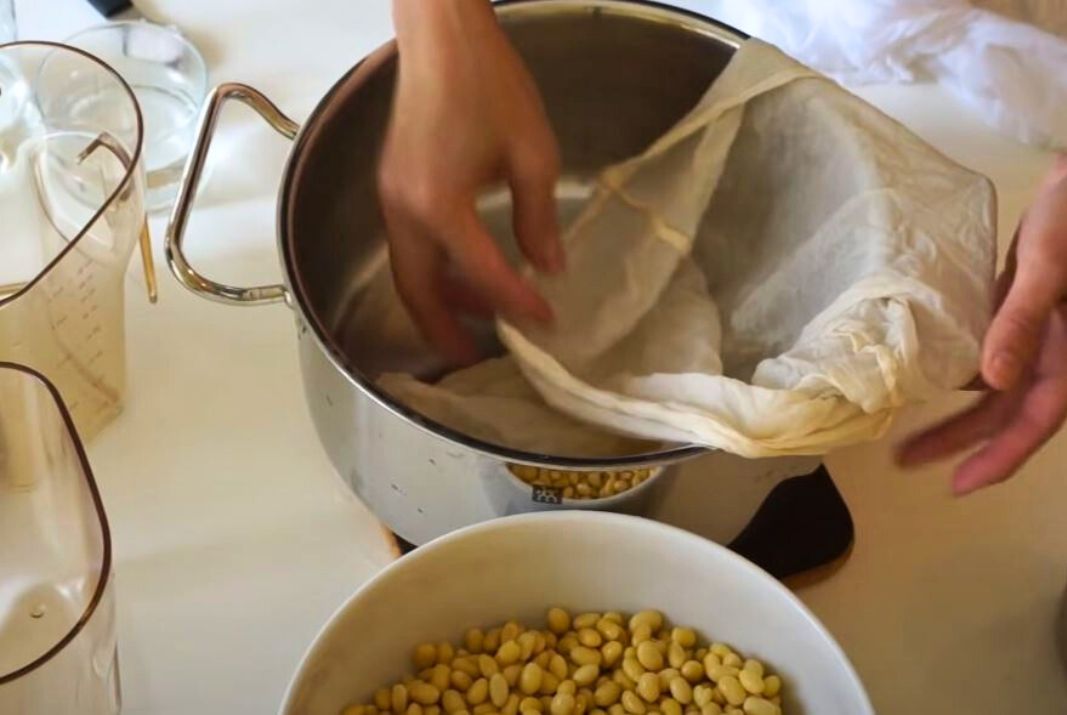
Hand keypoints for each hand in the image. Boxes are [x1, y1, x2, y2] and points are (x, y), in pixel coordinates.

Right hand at [380, 0, 562, 363]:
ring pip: (409, 271)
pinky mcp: (392, 185)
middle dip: (445, 330)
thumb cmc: (487, 83)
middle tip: (471, 360)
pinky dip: (434, 269)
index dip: (515, 303)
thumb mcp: (532, 152)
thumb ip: (538, 217)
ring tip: (474, 322)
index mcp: (438, 203)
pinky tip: (465, 271)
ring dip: (439, 301)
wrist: (442, 37)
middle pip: (418, 290)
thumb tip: (548, 266)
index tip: (544, 320)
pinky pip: (409, 244)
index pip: (482, 273)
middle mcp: (403, 209)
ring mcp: (390, 197)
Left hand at [899, 156, 1066, 493]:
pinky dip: (965, 374)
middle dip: (964, 443)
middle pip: (1010, 412)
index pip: (1038, 416)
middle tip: (909, 463)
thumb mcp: (1048, 264)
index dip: (1001, 455)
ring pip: (1000, 389)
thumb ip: (1023, 319)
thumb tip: (991, 380)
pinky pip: (994, 355)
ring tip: (911, 437)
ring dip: (960, 414)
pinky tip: (930, 382)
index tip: (958, 484)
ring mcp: (1040, 333)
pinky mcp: (1022, 312)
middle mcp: (1058, 349)